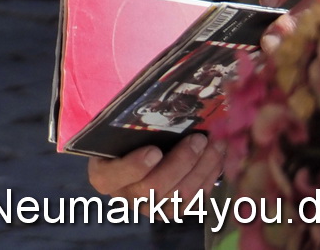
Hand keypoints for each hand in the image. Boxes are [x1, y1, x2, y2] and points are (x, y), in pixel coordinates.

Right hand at [86, 132, 225, 199]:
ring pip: (180, 196)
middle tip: (198, 140)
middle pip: (154, 187)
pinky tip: (217, 159)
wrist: (130, 153)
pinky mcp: (173, 210)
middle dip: (181, 162)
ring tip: (215, 145)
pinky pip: (195, 201)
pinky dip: (209, 179)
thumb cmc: (122, 137)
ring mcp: (150, 207)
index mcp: (103, 176)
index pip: (116, 175)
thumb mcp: (116, 130)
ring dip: (202, 169)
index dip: (135, 166)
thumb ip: (128, 125)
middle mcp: (126, 196)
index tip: (154, 150)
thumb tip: (161, 108)